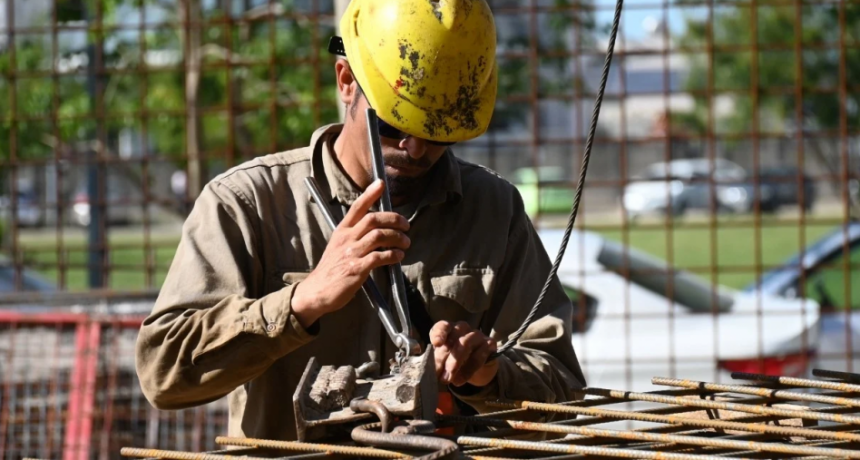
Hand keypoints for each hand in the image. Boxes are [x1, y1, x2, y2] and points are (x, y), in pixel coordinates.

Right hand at [292, 180, 409, 327]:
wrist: (317, 292)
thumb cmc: (331, 269)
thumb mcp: (338, 246)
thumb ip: (355, 236)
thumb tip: (379, 230)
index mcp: (341, 231)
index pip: (357, 207)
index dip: (370, 194)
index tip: (381, 183)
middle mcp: (346, 239)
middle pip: (373, 219)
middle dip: (394, 219)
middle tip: (406, 225)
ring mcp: (351, 253)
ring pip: (378, 236)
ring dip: (397, 238)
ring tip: (406, 243)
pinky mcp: (356, 269)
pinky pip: (379, 257)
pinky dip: (392, 255)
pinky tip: (398, 257)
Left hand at [430, 321, 497, 386]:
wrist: (477, 370)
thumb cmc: (455, 361)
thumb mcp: (443, 360)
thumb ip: (436, 360)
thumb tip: (428, 368)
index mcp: (449, 329)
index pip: (443, 326)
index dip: (439, 333)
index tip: (436, 343)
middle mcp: (463, 328)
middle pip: (454, 336)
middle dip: (443, 356)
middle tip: (438, 373)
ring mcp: (477, 335)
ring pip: (466, 343)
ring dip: (455, 362)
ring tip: (448, 378)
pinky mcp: (489, 344)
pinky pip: (479, 355)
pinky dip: (468, 370)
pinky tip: (459, 380)